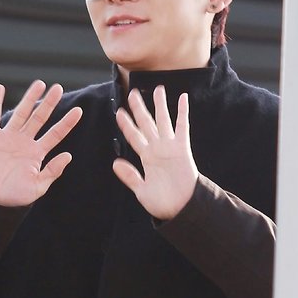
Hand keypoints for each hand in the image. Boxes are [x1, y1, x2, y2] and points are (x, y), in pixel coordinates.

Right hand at [0, 81, 81, 205]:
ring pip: (21, 113)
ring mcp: (8, 137)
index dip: (67, 123)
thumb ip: (52, 171)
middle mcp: (24, 142)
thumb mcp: (37, 187)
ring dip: (29, 98)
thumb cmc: (12, 195)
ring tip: (39, 84)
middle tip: (58, 88)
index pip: (56, 134)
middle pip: (40, 118)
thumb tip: (68, 155)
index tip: (79, 110)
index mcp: (37, 153)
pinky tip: (0, 88)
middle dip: (49, 103)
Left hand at [113, 86, 197, 219]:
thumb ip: (130, 176)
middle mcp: (157, 149)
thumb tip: (115, 163)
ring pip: (163, 120)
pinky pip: (182, 126)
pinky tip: (182, 98)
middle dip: (139, 108)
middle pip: (146, 123)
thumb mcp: (141, 190)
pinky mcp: (183, 148)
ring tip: (157, 88)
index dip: (126, 125)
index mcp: (146, 158)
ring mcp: (170, 147)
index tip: (118, 112)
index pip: (134, 136)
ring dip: (160, 105)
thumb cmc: (162, 202)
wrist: (181, 208)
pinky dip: (183, 112)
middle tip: (133, 93)